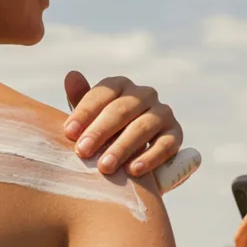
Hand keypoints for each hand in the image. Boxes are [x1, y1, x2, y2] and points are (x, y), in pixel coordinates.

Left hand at [62, 71, 183, 179]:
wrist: (134, 156)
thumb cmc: (107, 133)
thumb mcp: (92, 118)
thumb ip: (81, 99)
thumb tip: (72, 76)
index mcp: (121, 85)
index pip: (103, 93)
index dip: (84, 112)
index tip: (69, 133)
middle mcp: (145, 94)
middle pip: (122, 109)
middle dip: (100, 131)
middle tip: (82, 152)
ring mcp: (163, 113)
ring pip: (143, 127)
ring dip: (122, 147)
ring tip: (104, 167)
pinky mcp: (176, 134)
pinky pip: (166, 145)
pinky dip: (149, 158)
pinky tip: (133, 171)